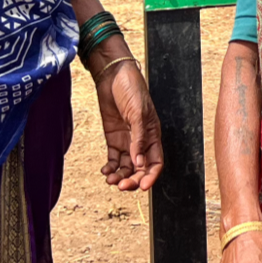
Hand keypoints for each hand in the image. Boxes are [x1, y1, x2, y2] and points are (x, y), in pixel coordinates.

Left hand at [93, 50, 162, 190]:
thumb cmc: (132, 88)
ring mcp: (127, 140)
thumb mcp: (138, 112)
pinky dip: (111, 167)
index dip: (151, 176)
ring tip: (110, 180)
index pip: (156, 162)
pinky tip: (105, 171)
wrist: (113, 75)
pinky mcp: (114, 138)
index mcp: (153, 135)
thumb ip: (139, 138)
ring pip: (127, 166)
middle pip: (140, 168)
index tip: (143, 187)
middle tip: (122, 186)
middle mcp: (141, 141)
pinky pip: (114, 158)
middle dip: (133, 179)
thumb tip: (139, 162)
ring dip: (120, 175)